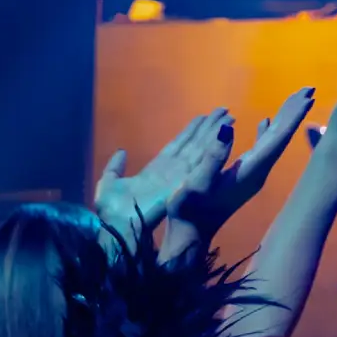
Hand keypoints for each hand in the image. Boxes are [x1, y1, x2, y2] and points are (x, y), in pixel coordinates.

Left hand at [96, 110, 230, 233]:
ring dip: (214, 132)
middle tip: (223, 110)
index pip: (176, 146)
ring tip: (227, 116)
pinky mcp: (184, 181)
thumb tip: (122, 151)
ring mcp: (179, 175)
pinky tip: (224, 134)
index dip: (190, 131)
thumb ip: (115, 167)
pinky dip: (213, 147)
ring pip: (200, 148)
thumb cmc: (113, 211)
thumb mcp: (109, 183)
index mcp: (155, 170)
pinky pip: (200, 161)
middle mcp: (171, 170)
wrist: (119, 226)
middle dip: (208, 128)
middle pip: (193, 144)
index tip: (203, 117)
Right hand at [168, 89, 316, 240]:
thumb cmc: (189, 211)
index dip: (292, 117)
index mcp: (251, 171)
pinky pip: (262, 147)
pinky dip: (267, 131)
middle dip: (294, 112)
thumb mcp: (196, 183)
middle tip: (309, 88)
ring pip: (273, 141)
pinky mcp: (244, 175)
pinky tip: (265, 121)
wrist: (191, 234)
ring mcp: (253, 174)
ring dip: (284, 119)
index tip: (307, 96)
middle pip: (281, 137)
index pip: (277, 138)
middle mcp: (258, 171)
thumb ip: (211, 157)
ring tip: (295, 99)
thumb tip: (226, 127)